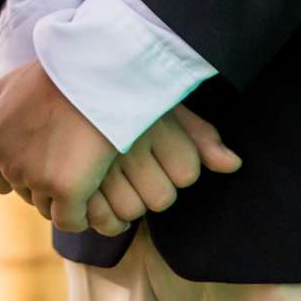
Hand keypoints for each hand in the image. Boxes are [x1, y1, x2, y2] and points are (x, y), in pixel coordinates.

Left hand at [0, 59, 118, 233]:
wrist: (92, 74)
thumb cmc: (54, 76)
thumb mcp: (7, 87)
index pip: (0, 183)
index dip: (26, 173)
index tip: (48, 158)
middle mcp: (6, 165)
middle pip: (26, 194)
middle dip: (46, 182)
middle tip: (72, 155)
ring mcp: (35, 179)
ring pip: (48, 207)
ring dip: (65, 197)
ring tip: (85, 169)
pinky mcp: (66, 191)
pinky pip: (70, 220)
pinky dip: (81, 215)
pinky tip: (94, 196)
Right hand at [83, 105, 242, 234]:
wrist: (66, 79)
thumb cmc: (122, 95)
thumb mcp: (164, 106)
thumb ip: (200, 136)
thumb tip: (235, 164)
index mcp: (153, 122)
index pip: (188, 172)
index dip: (177, 164)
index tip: (158, 145)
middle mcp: (128, 143)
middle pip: (162, 198)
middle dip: (150, 188)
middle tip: (131, 163)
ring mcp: (97, 164)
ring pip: (132, 211)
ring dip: (125, 204)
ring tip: (111, 179)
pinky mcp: (69, 182)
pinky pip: (100, 220)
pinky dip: (100, 217)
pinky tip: (95, 197)